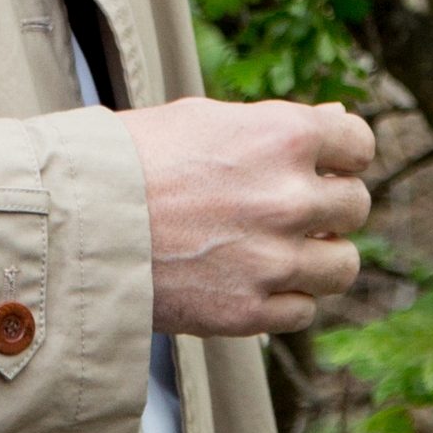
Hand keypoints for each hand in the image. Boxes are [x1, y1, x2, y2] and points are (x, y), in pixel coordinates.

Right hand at [125, 96, 375, 335]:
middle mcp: (290, 197)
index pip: (359, 143)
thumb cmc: (132, 159)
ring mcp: (273, 259)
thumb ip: (276, 125)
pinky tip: (254, 281)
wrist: (73, 224)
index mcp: (284, 135)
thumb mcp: (205, 119)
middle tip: (291, 208)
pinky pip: (304, 310)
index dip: (341, 154)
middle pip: (355, 205)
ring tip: (282, 250)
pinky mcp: (249, 312)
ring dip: (321, 257)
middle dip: (330, 206)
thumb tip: (336, 122)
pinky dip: (286, 299)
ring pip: (344, 265)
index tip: (323, 163)